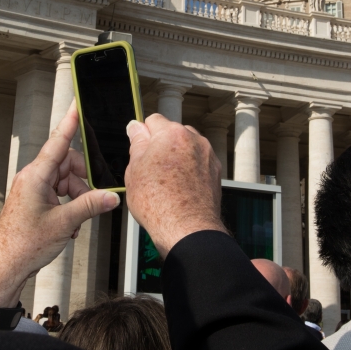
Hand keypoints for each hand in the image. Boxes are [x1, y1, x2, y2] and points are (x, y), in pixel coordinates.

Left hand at [0, 101, 119, 307]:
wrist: (4, 267)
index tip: (77, 103)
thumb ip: (90, 206)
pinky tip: (70, 225)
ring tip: (76, 220)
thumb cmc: (23, 245)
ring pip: (64, 181)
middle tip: (91, 199)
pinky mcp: (33, 202)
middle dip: (82, 181)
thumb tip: (111, 197)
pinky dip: (68, 206)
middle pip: (67, 164)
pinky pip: (57, 194)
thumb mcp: (64, 224)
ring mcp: (32, 190)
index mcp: (36, 176)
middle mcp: (32, 178)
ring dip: (76, 197)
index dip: (70, 122)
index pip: (58, 142)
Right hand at [125, 114, 225, 257]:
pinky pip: (198, 162)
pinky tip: (181, 188)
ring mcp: (207, 155)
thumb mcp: (134, 170)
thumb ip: (136, 143)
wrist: (187, 229)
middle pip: (172, 133)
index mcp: (171, 133)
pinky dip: (190, 170)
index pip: (153, 120)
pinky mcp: (215, 171)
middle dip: (162, 146)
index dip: (143, 136)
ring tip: (167, 182)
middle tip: (151, 170)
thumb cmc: (158, 203)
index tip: (139, 150)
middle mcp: (194, 139)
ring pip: (186, 148)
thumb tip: (135, 127)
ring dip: (177, 157)